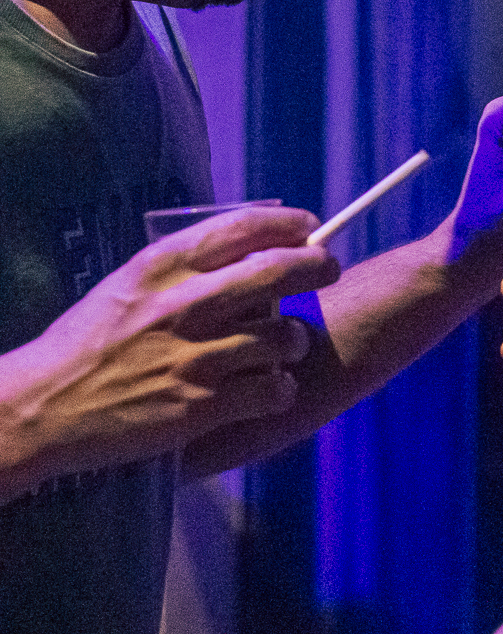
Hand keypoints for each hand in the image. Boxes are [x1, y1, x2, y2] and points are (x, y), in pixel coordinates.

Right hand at [0, 207, 337, 495]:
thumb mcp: (126, 288)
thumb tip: (250, 250)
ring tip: (279, 348)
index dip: (287, 224)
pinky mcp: (203, 405)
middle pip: (279, 270)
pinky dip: (280, 389)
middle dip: (317, 266)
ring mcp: (196, 356)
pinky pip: (276, 389)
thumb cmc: (88, 346)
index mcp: (160, 269)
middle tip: (328, 270)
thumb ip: (183, 269)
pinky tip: (267, 389)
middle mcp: (183, 306)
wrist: (43, 409)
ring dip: (292, 341)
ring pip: (286, 335)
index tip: (309, 228)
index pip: (241, 227)